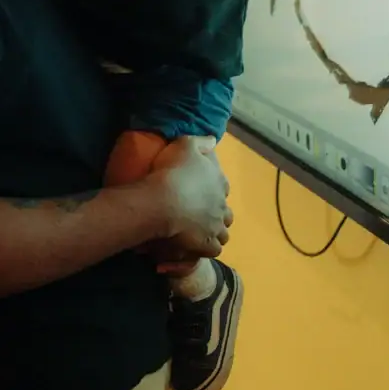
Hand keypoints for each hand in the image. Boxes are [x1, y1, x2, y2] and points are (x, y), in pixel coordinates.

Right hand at [150, 136, 231, 258]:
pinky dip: (207, 248)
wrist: (162, 201)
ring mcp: (216, 226)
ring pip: (223, 232)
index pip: (222, 187)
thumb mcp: (186, 145)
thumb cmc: (173, 171)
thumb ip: (202, 142)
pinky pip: (213, 249)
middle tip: (199, 214)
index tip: (200, 191)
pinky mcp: (207, 244)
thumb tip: (213, 140)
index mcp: (219, 182)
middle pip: (226, 213)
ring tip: (199, 232)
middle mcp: (222, 205)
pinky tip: (196, 245)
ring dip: (214, 232)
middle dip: (217, 214)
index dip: (212, 190)